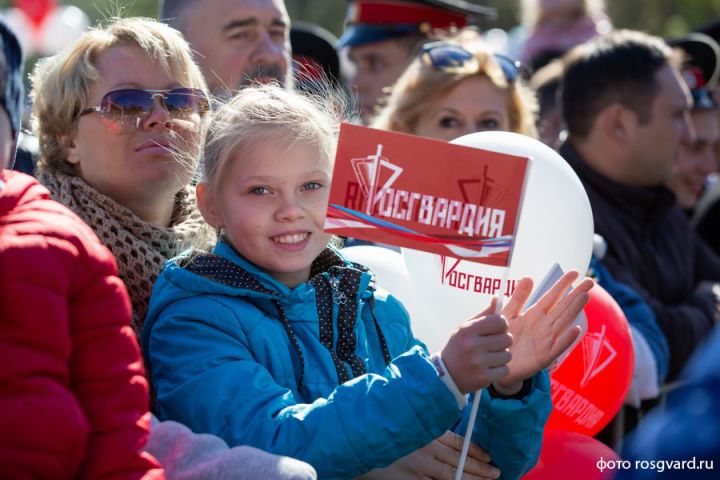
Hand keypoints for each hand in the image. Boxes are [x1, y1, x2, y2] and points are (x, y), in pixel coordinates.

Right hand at [355, 431, 499, 479]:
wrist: (360, 444)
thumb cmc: (383, 432)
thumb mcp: (407, 425)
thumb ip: (424, 430)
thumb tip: (442, 435)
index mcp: (427, 434)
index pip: (458, 443)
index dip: (475, 450)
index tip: (488, 455)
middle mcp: (427, 451)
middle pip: (460, 461)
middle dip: (480, 468)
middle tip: (496, 472)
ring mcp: (420, 468)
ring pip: (453, 475)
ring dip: (472, 479)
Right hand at [441, 298, 513, 394]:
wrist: (446, 375)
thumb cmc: (459, 347)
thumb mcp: (466, 328)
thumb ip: (484, 315)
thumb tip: (498, 298)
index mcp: (468, 330)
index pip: (499, 321)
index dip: (502, 325)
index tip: (497, 329)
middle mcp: (472, 345)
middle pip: (507, 338)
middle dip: (503, 341)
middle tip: (494, 345)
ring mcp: (478, 363)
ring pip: (507, 355)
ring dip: (502, 356)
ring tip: (490, 357)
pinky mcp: (483, 378)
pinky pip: (505, 370)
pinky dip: (500, 370)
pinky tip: (489, 368)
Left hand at [494, 270, 593, 390]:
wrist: (495, 363)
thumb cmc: (502, 339)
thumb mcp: (507, 315)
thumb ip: (517, 298)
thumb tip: (527, 277)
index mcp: (534, 315)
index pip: (552, 297)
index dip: (562, 284)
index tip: (574, 272)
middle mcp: (544, 325)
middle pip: (562, 307)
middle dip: (575, 294)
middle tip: (590, 282)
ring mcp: (546, 340)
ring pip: (563, 322)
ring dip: (574, 310)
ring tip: (584, 296)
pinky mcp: (544, 356)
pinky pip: (558, 346)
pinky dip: (567, 338)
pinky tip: (576, 329)